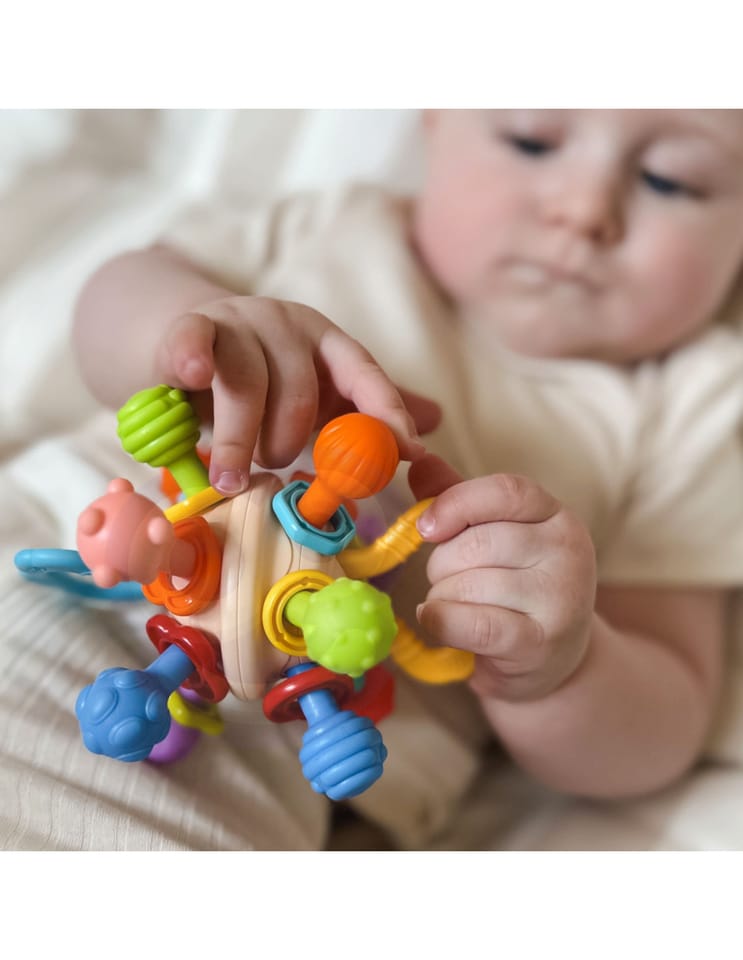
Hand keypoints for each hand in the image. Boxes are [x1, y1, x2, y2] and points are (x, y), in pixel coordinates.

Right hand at [154, 295, 439, 493]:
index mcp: (326, 341)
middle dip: (286, 442)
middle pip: (299, 389)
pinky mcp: (191, 327)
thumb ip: (363, 407)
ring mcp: (238, 321)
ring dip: (239, 441)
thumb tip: (433, 422)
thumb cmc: (264, 380)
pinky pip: (194, 341)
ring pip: (247, 384)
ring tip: (231, 478)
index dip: (386, 410)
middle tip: (270, 469)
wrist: (195, 348)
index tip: (404, 449)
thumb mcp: (318, 394)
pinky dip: (193, 358)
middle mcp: (287, 324)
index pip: (365, 373)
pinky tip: (194, 375)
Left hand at [409, 455, 595, 701]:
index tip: (427, 527)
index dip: (456, 504)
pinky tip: (436, 620)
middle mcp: (568, 552)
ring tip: (454, 605)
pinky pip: (472, 623)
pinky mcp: (540, 642)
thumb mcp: (496, 537)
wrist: (552, 659)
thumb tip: (418, 461)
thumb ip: (460, 500)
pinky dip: (441, 621)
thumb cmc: (516, 588)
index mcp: (557, 516)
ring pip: (468, 584)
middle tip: (447, 580)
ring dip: (442, 596)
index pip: (505, 491)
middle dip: (442, 564)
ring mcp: (559, 598)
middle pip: (478, 543)